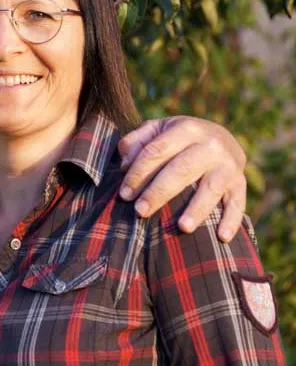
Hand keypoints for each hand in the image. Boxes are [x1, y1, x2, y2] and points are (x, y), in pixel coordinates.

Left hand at [117, 116, 246, 241]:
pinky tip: (222, 237)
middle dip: (159, 192)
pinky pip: (238, 202)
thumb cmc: (176, 138)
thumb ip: (136, 141)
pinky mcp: (240, 183)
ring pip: (211, 188)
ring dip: (197, 209)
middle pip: (181, 169)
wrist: (218, 137)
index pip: (157, 151)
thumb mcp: (156, 130)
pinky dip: (232, 220)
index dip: (138, 173)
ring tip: (182, 228)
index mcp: (186, 128)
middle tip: (140, 211)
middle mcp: (210, 144)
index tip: (124, 194)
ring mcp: (228, 164)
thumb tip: (125, 164)